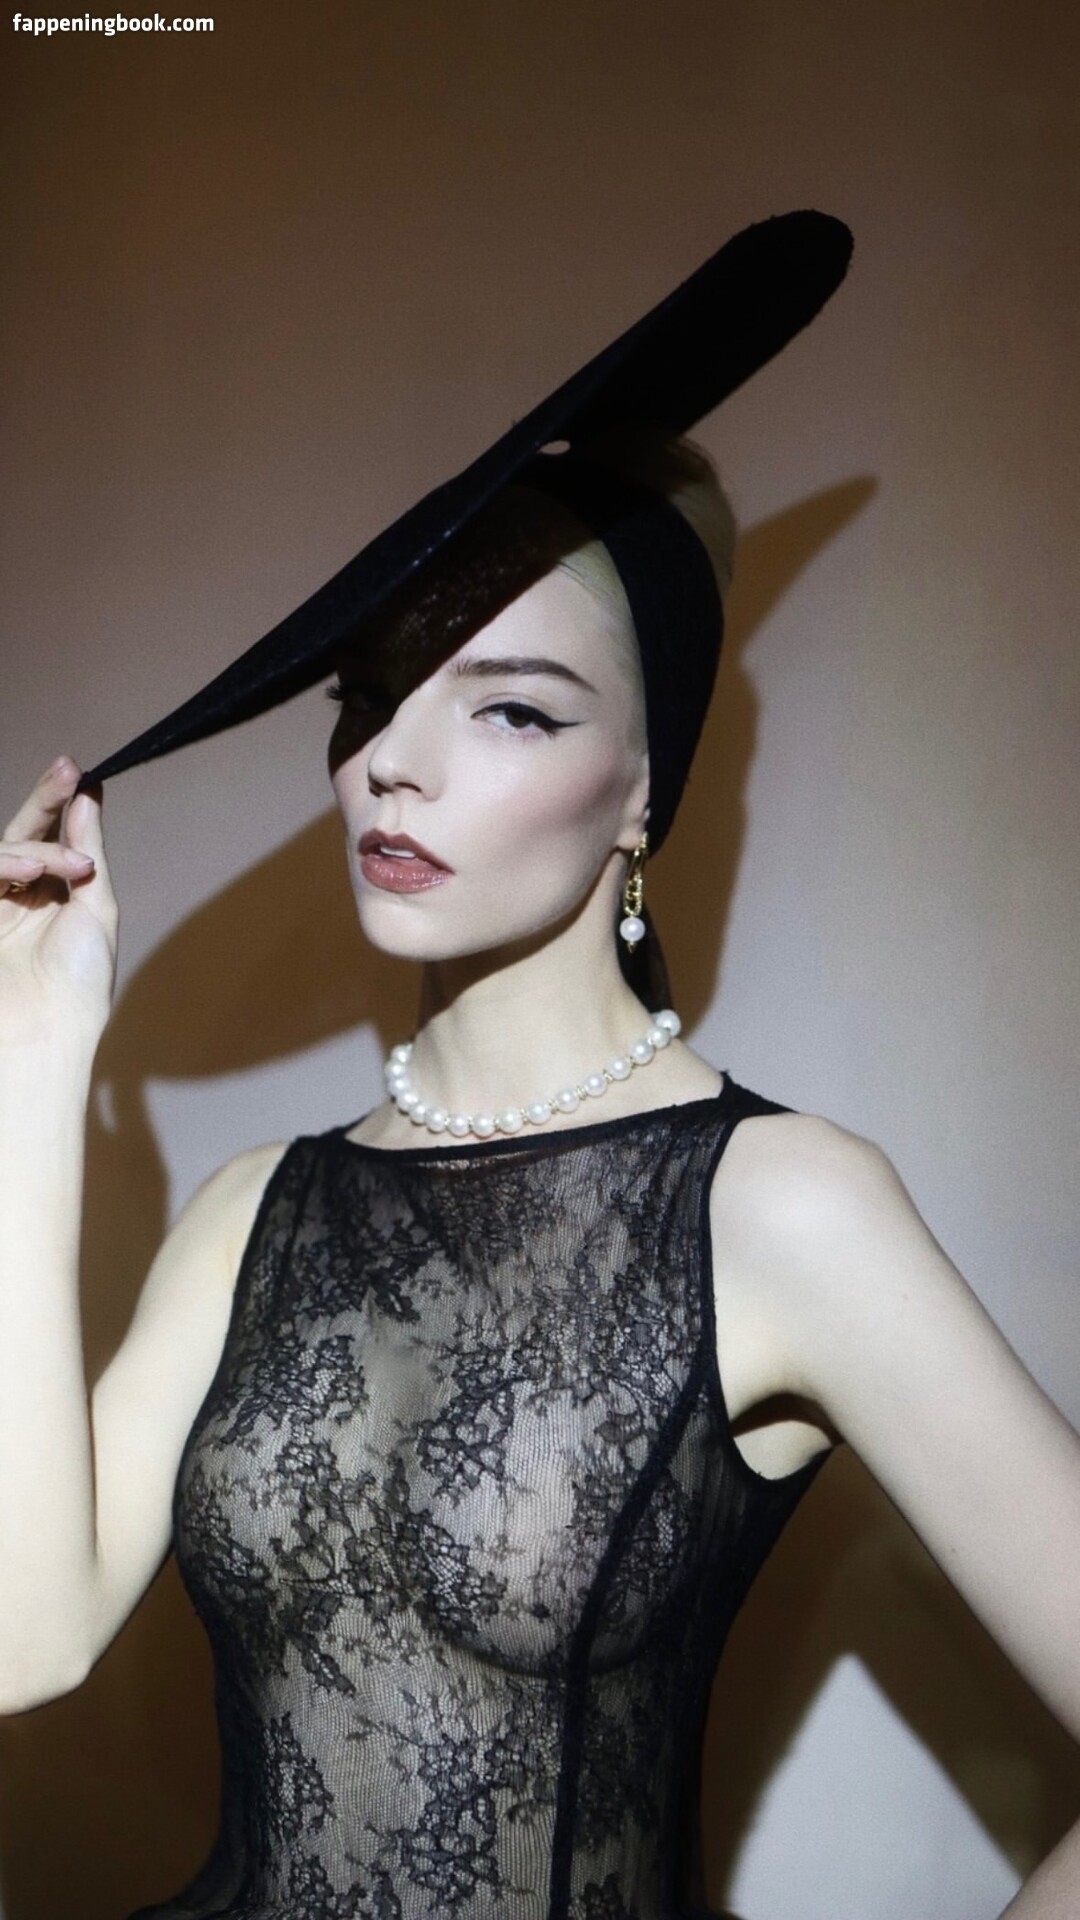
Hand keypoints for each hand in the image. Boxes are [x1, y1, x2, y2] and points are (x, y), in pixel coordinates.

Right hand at [0, 758, 117, 1050]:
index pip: (51, 839)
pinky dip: (7, 862)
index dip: (60, 805)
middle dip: (44, 799)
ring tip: (68, 867)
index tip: (80, 773)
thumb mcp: (95, 909)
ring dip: (34, 847)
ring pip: (3, 850)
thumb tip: (89, 798)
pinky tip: (31, 872)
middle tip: (66, 769)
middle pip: (21, 834)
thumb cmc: (78, 983)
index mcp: (53, 900)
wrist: (43, 1031)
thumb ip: (88, 853)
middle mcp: (18, 899)